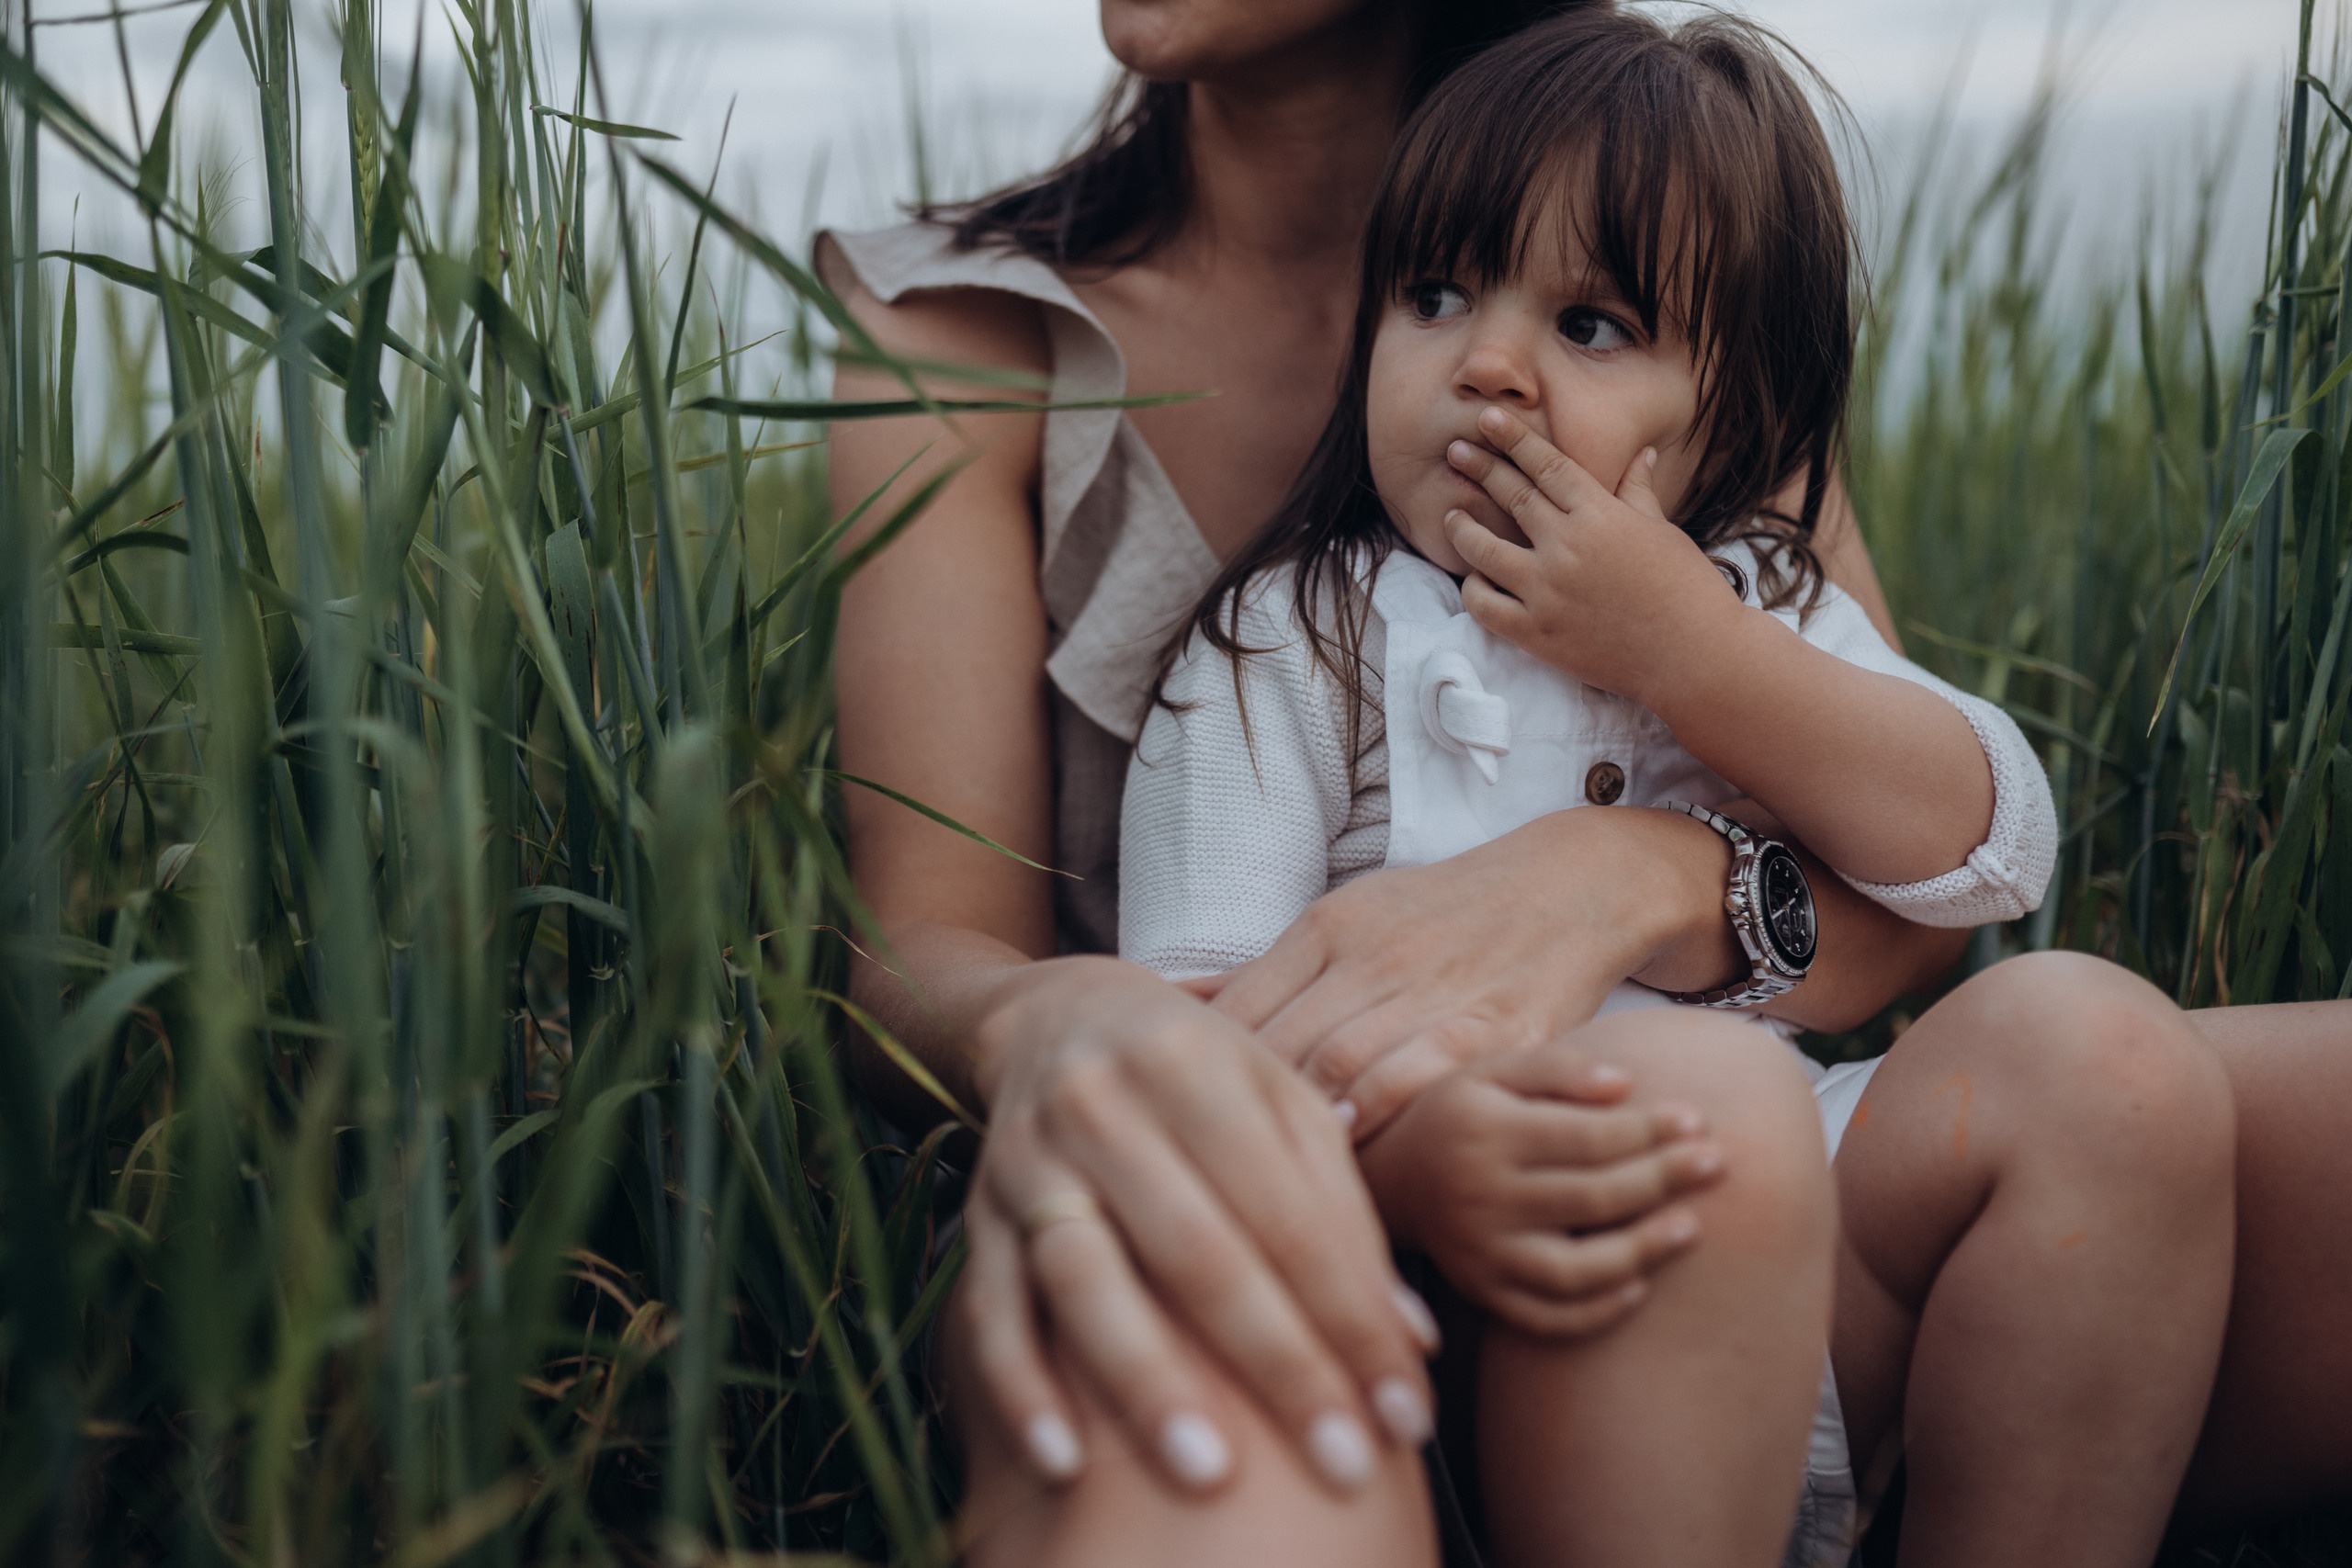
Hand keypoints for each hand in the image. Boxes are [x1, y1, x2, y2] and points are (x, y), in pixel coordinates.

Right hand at [961, 956, 1440, 1495]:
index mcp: (1194, 1067)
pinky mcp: (979, 1215)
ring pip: (1085, 1280)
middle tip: (1342, 1464)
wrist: (1058, 1014)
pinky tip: (1062, 1462)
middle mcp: (1102, 1108)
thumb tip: (1411, 1341)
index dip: (1351, 1316)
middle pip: (1197, 1251)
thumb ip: (1343, 1212)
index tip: (1403, 1412)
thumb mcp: (1279, 1101)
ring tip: (1206, 1473)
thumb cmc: (1199, 1069)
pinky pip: (989, 1308)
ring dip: (1145, 1382)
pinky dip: (1019, 1386)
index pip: (1287, 1213)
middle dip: (1276, 1365)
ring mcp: (1030, 1164)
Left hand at [1207, 804, 1743, 1139]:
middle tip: (1199, 1174)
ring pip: (1338, 1063)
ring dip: (1295, 1126)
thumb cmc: (1442, 915)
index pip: (1238, 1009)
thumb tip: (1161, 1000)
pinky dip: (1377, 1115)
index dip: (1195, 1076)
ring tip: (1260, 1183)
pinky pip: (1421, 1075)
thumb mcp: (1344, 922)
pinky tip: (1351, 1153)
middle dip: (1233, 1114)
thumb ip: (1261, 974)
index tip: (1166, 1129)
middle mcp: (1371, 957)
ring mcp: (1433, 993)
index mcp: (1326, 930)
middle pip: (1278, 1044)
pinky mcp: (1495, 1030)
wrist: (1572, 886)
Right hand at [1359, 1043, 1723, 1335]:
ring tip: (1691, 1228)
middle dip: (1662, 1179)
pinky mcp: (1483, 1292)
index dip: (1648, 1129)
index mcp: (1487, 1133)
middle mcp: (1482, 1196)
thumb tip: (1625, 1083)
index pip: (1585, 1136)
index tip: (1697, 1119)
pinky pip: (1547, 1317)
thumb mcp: (1493, 1071)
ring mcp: (1482, 1252)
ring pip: (1574, 1269)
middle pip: (1591, 1198)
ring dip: (1641, 1251)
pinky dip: (1597, 1312)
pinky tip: (1639, 1287)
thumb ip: (1556, 1069)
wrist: (1390, 1177)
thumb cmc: (1460, 1114)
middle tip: (1715, 1162)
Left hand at [1442, 405, 1746, 705]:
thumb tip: (1643, 453)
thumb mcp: (1663, 531)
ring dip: (1462, 528)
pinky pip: (1484, 606)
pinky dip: (1473, 589)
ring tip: (1452, 515)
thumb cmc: (1686, 589)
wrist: (1693, 657)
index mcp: (1600, 515)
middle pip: (1512, 496)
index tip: (1488, 419)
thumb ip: (1638, 491)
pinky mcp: (1537, 634)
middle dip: (1481, 468)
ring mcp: (1547, 592)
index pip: (1547, 465)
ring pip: (1484, 550)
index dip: (1515, 439)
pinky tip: (1473, 578)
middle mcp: (1567, 547)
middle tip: (1455, 450)